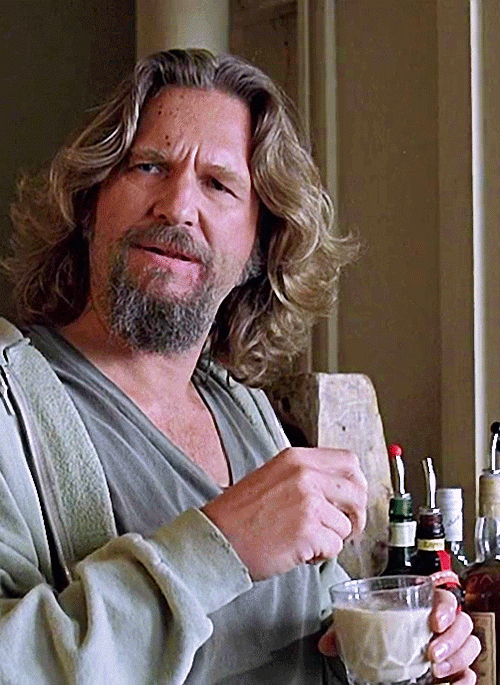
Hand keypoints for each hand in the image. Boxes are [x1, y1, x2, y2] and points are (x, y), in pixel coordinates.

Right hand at [202, 447, 367, 579]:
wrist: (215, 539)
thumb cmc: (240, 515)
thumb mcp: (272, 477)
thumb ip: (306, 476)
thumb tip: (339, 490)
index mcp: (296, 458)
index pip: (349, 462)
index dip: (354, 484)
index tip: (348, 501)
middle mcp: (305, 474)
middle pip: (358, 491)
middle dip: (355, 515)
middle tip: (341, 529)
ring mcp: (308, 502)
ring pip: (346, 525)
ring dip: (331, 539)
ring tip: (303, 540)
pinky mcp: (308, 530)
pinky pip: (334, 547)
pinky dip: (320, 555)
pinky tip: (298, 552)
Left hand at [318, 588, 480, 684]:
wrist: (388, 656)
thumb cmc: (384, 631)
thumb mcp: (367, 627)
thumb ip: (347, 630)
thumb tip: (325, 643)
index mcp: (423, 606)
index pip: (445, 599)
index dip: (445, 608)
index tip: (434, 621)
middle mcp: (442, 625)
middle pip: (463, 624)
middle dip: (451, 639)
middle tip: (431, 653)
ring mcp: (449, 646)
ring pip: (470, 646)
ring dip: (457, 658)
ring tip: (435, 669)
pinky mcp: (453, 668)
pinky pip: (470, 672)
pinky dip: (465, 677)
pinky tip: (452, 682)